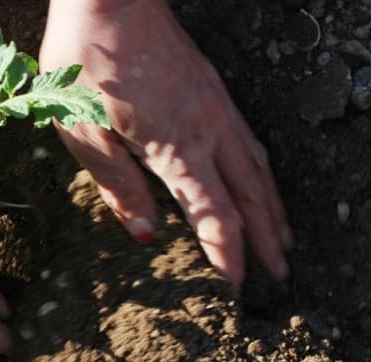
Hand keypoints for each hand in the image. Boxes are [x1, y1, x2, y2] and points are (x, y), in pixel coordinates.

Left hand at [41, 0, 292, 288]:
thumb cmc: (85, 64)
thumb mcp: (84, 132)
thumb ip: (117, 185)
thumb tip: (146, 236)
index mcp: (175, 148)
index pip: (214, 215)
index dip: (227, 255)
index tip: (236, 289)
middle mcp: (207, 130)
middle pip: (249, 196)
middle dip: (265, 240)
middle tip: (282, 278)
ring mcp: (216, 108)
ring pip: (257, 168)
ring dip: (273, 209)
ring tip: (286, 241)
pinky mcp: (213, 91)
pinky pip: (249, 141)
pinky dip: (264, 173)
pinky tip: (263, 182)